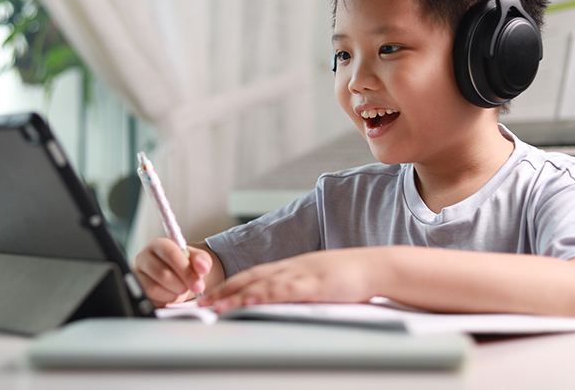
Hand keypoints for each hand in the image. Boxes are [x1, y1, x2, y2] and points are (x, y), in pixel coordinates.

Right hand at [133, 237, 211, 306]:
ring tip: (181, 290)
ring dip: (173, 293)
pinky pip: (150, 299)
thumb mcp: (197, 259)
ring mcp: (138, 275)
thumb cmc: (184, 265)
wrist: (178, 277)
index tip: (197, 282)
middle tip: (193, 288)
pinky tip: (172, 295)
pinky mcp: (137, 290)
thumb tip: (202, 267)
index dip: (185, 269)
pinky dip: (164, 300)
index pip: (170, 253)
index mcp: (159, 245)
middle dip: (182, 284)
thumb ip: (202, 260)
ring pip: (154, 288)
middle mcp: (144, 257)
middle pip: (162, 273)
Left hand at [198, 248, 374, 312]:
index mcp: (290, 267)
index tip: (211, 296)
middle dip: (222, 291)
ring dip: (234, 295)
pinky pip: (281, 290)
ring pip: (259, 284)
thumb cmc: (349, 276)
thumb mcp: (318, 282)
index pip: (253, 275)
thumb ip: (298, 290)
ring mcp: (300, 274)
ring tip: (214, 307)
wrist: (374, 266)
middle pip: (248, 278)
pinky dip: (261, 295)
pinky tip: (247, 301)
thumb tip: (281, 302)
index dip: (229, 285)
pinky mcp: (312, 283)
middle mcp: (290, 267)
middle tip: (200, 305)